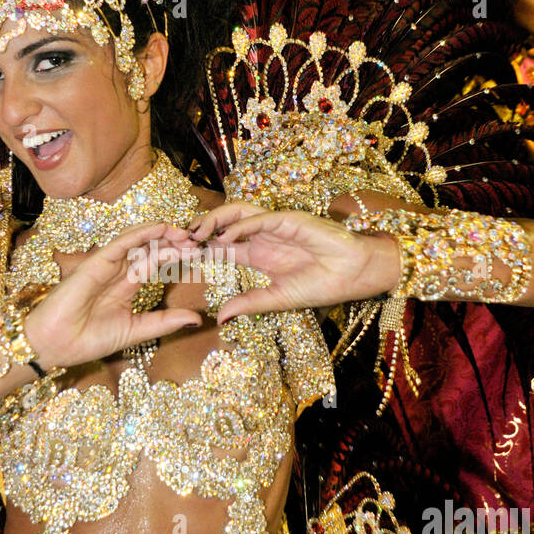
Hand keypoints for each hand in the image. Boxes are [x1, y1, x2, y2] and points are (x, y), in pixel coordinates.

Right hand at [23, 221, 202, 366]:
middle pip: (149, 251)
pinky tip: (161, 228)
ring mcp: (106, 266)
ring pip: (138, 242)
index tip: (198, 257)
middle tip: (196, 243)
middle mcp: (117, 273)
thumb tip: (197, 319)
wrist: (56, 346)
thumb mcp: (136, 331)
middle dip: (173, 244)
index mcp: (125, 287)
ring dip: (161, 235)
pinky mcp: (95, 262)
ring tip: (184, 234)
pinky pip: (121, 242)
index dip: (176, 259)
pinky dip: (141, 233)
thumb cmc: (87, 341)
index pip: (154, 266)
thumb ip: (165, 323)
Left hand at [188, 203, 400, 319]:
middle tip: (179, 242)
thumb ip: (249, 304)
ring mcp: (275, 225)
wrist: (355, 275)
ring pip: (237, 213)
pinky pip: (261, 217)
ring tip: (196, 233)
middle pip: (223, 226)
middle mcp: (262, 236)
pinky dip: (242, 225)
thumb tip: (219, 319)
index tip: (178, 260)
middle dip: (199, 230)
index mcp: (257, 254)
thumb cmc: (322, 285)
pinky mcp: (290, 219)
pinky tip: (226, 238)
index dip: (199, 251)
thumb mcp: (277, 299)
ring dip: (215, 220)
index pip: (220, 248)